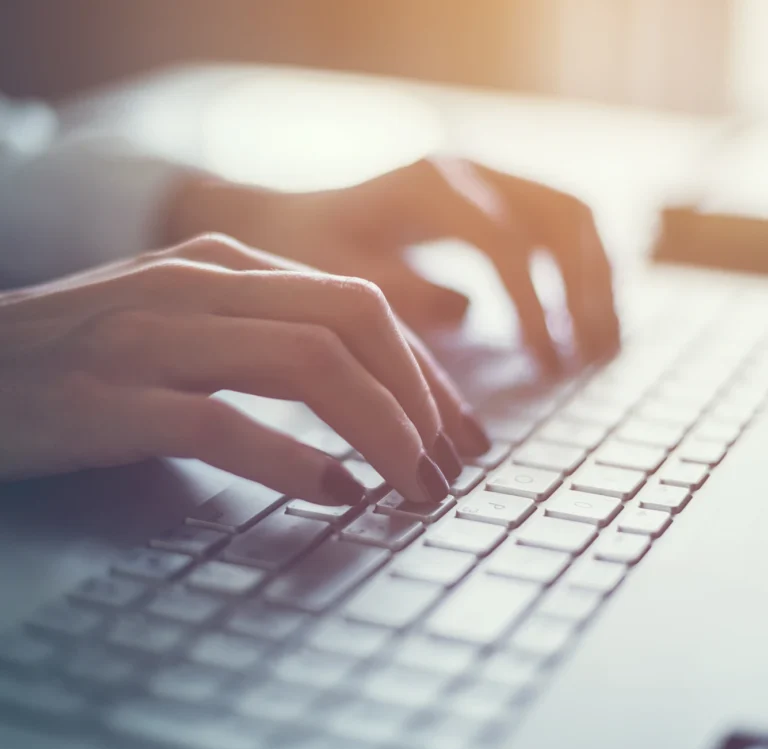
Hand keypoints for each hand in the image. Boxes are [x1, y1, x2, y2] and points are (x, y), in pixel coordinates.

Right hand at [0, 235, 490, 501]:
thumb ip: (268, 333)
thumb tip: (364, 386)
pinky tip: (336, 492)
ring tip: (414, 486)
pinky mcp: (113, 399)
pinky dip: (294, 461)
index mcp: (227, 263)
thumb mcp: (189, 320)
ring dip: (382, 430)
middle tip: (449, 464)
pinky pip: (225, 423)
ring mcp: (155, 336)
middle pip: (353, 322)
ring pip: (308, 364)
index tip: (457, 430)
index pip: (361, 304)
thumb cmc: (88, 352)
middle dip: (420, 397)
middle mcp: (200, 284)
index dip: (424, 372)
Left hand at [169, 158, 619, 373]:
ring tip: (603, 346)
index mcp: (429, 187)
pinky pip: (557, 227)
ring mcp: (485, 179)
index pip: (506, 244)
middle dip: (587, 290)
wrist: (290, 222)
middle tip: (595, 357)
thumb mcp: (340, 280)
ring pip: (572, 217)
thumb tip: (469, 311)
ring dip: (596, 280)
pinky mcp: (492, 199)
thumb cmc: (307, 256)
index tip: (548, 367)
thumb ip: (401, 296)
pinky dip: (580, 272)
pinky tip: (583, 319)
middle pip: (562, 217)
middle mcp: (469, 170)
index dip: (535, 308)